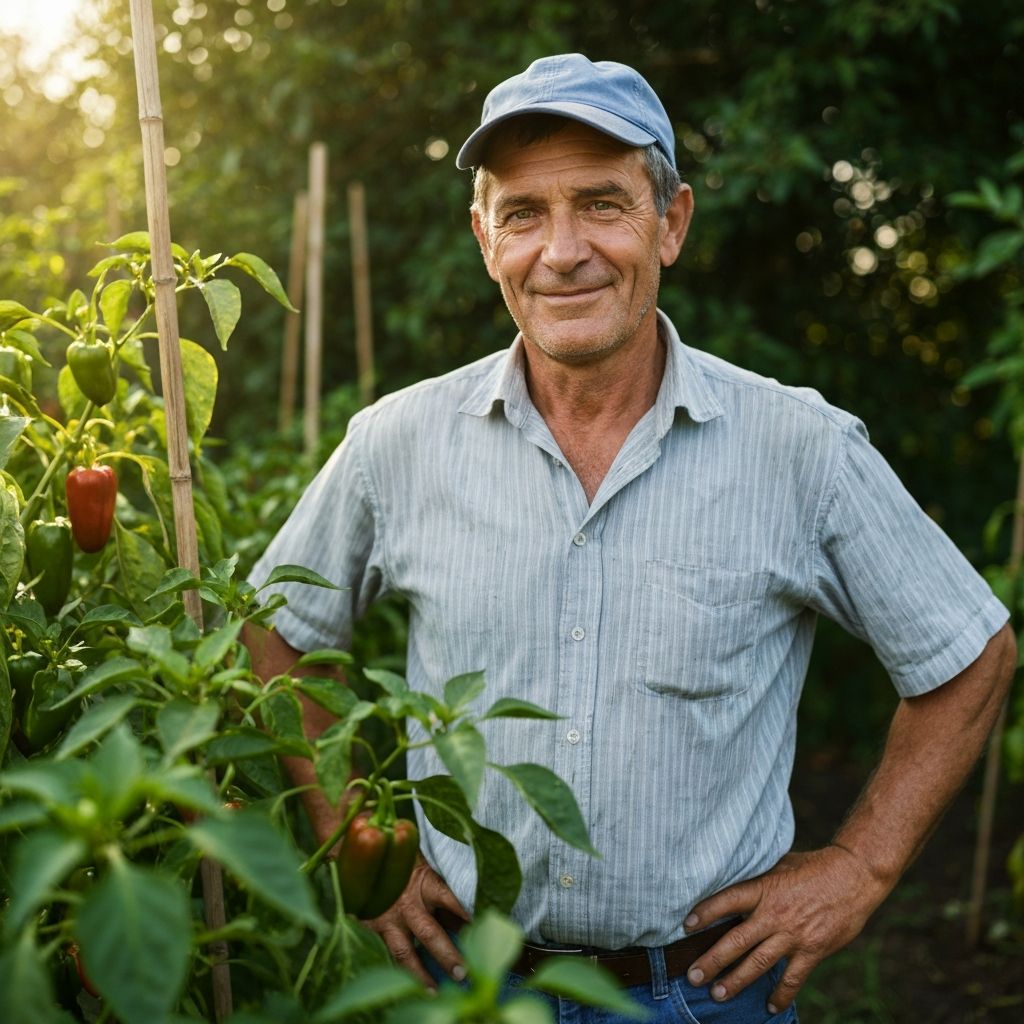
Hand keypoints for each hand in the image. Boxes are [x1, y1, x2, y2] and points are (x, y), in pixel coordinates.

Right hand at [364, 855, 470, 987]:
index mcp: (425, 883)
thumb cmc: (404, 865)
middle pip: (429, 932)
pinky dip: (395, 972)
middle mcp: (407, 903)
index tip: (484, 932)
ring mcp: (387, 919)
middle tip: (463, 972)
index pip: (451, 899)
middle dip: (446, 955)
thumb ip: (445, 896)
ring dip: (420, 974)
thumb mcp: (427, 872)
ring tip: (434, 993)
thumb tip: (471, 921)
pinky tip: (404, 987)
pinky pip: (384, 955)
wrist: (364, 857)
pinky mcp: (370, 930)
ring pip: (404, 952)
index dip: (467, 915)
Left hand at [682, 845, 890, 1012]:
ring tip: (718, 994)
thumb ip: (758, 879)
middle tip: (693, 976)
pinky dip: (781, 994)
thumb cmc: (813, 866)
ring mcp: (793, 935)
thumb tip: (734, 881)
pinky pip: (793, 978)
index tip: (686, 925)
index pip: (727, 901)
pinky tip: (770, 1007)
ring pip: (759, 963)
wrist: (854, 875)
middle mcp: (774, 914)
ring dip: (737, 981)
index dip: (705, 912)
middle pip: (737, 940)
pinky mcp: (813, 950)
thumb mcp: (779, 864)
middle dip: (713, 960)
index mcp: (764, 889)